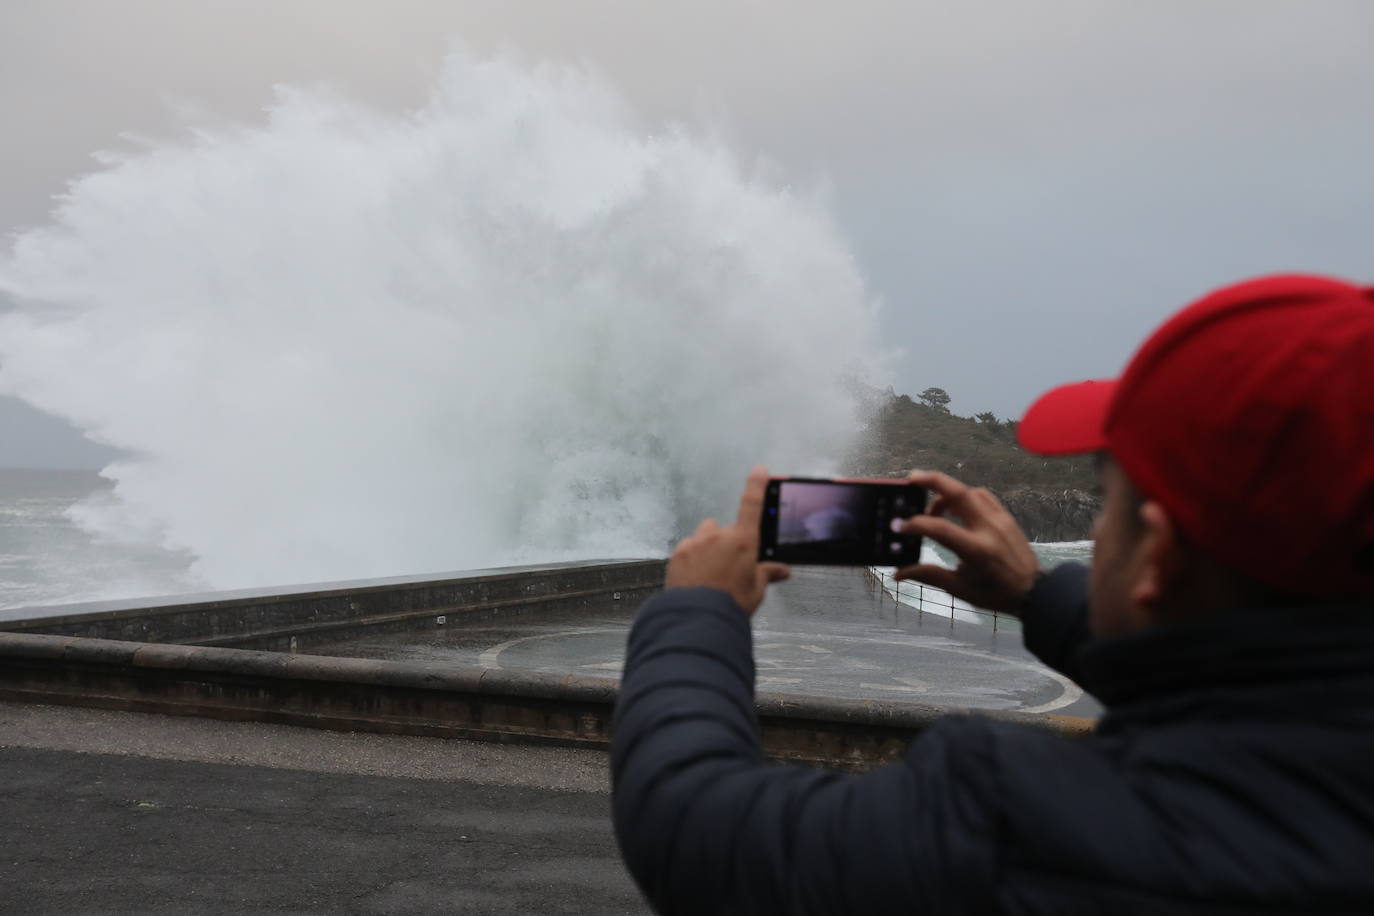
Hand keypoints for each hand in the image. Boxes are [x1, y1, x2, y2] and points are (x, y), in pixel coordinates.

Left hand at [665, 466, 790, 615]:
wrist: (698, 619)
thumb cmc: (731, 604)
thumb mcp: (756, 590)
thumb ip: (767, 574)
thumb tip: (783, 570)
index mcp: (743, 541)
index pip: (752, 504)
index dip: (757, 485)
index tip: (759, 471)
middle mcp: (718, 536)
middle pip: (724, 529)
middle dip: (726, 542)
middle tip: (728, 566)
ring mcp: (696, 542)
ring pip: (704, 536)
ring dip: (707, 547)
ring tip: (709, 573)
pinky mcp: (678, 553)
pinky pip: (688, 548)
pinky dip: (692, 558)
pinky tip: (695, 578)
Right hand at [893, 470, 1039, 613]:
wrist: (1034, 591)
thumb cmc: (995, 593)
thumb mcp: (959, 588)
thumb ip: (928, 575)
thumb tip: (898, 573)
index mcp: (976, 550)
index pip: (940, 528)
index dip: (916, 524)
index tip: (899, 525)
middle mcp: (988, 528)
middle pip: (958, 493)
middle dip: (933, 481)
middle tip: (912, 479)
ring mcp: (1000, 519)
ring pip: (969, 491)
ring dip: (948, 493)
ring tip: (933, 507)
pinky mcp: (1006, 516)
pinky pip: (982, 497)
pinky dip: (965, 497)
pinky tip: (956, 509)